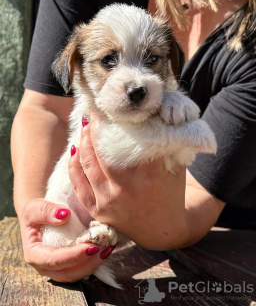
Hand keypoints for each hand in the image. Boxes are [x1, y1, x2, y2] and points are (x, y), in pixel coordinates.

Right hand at [19, 198, 105, 281]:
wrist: (38, 216)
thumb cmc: (35, 212)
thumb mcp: (35, 207)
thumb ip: (45, 210)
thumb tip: (64, 215)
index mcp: (34, 254)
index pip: (54, 261)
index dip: (73, 256)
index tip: (90, 247)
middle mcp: (45, 266)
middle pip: (68, 273)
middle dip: (88, 263)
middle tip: (104, 248)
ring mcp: (57, 267)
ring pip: (76, 273)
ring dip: (94, 263)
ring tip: (108, 248)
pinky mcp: (67, 264)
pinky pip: (81, 267)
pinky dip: (94, 260)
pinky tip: (106, 248)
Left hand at [68, 113, 187, 249]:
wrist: (164, 230)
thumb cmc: (172, 194)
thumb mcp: (176, 167)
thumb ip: (166, 145)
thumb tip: (154, 118)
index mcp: (149, 175)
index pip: (128, 140)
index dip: (118, 122)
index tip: (112, 110)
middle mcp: (125, 188)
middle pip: (102, 151)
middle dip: (95, 128)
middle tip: (94, 113)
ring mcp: (108, 201)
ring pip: (88, 165)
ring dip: (83, 142)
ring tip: (84, 127)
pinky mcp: (98, 211)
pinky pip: (79, 185)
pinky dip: (74, 166)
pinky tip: (75, 151)